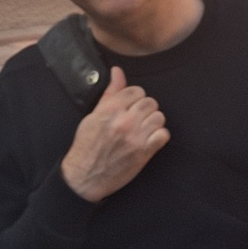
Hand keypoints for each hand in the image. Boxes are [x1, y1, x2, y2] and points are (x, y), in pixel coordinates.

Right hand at [60, 68, 169, 201]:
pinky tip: (149, 139)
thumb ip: (110, 93)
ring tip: (143, 129)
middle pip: (150, 103)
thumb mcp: (93, 116)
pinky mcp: (144, 152)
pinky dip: (159, 137)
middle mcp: (124, 121)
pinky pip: (163, 135)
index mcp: (110, 110)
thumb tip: (118, 72)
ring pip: (159, 117)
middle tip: (137, 119)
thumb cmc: (87, 146)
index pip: (136, 91)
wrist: (84, 176)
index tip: (131, 106)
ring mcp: (135, 137)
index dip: (135, 98)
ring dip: (153, 122)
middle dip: (145, 109)